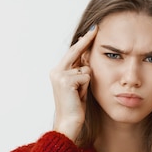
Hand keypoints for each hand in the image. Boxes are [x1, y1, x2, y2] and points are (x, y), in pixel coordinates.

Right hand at [49, 26, 97, 140]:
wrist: (68, 123)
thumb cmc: (75, 107)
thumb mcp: (78, 86)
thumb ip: (80, 71)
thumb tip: (87, 56)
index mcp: (57, 72)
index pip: (73, 53)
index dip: (83, 42)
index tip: (92, 30)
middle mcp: (56, 71)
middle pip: (76, 52)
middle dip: (86, 40)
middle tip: (96, 28)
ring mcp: (59, 75)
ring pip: (85, 68)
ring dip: (87, 82)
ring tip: (79, 95)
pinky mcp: (66, 81)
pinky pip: (86, 76)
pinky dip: (86, 87)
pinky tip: (78, 96)